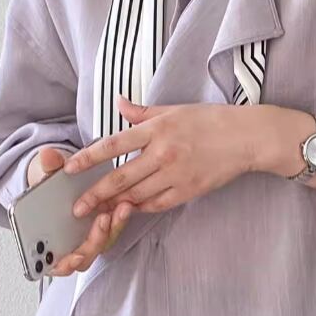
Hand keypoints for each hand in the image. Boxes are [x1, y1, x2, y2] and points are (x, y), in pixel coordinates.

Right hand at [28, 146, 134, 276]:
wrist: (60, 179)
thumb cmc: (49, 185)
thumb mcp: (46, 174)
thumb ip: (48, 167)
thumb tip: (47, 155)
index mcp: (47, 240)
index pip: (55, 263)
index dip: (64, 264)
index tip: (74, 257)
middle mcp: (69, 244)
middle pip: (84, 256)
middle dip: (95, 240)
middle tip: (102, 221)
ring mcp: (87, 237)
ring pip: (102, 243)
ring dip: (113, 228)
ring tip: (121, 208)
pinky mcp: (103, 228)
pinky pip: (112, 230)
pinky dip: (119, 220)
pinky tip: (126, 204)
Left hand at [62, 95, 257, 216]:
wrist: (246, 138)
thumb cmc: (211, 120)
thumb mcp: (175, 109)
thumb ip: (143, 112)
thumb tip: (119, 104)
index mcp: (157, 129)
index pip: (113, 145)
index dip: (88, 158)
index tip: (69, 169)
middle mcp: (163, 153)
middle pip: (120, 178)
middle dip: (95, 195)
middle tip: (76, 208)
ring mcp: (176, 174)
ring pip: (137, 195)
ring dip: (115, 205)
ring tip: (98, 212)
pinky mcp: (189, 191)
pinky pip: (157, 204)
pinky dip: (141, 207)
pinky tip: (130, 208)